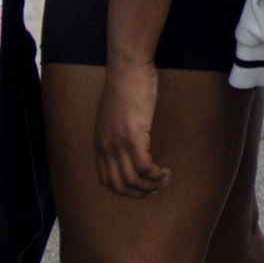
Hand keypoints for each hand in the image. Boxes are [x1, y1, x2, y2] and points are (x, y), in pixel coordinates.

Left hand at [94, 52, 169, 198]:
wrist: (127, 69)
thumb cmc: (125, 87)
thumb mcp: (114, 115)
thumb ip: (116, 132)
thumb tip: (128, 141)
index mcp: (99, 143)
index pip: (106, 180)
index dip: (126, 190)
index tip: (142, 186)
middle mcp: (105, 147)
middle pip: (119, 186)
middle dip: (139, 193)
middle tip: (156, 187)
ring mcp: (117, 142)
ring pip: (132, 180)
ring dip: (150, 185)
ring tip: (164, 179)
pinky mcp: (133, 135)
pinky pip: (144, 166)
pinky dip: (155, 174)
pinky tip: (164, 169)